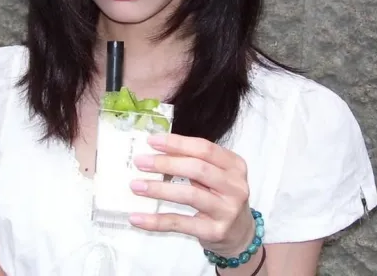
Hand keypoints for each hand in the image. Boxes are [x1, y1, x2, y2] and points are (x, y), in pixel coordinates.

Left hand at [128, 133, 254, 256]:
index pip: (204, 148)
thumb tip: (157, 150)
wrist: (241, 234)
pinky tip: (137, 218)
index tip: (152, 141)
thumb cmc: (221, 196)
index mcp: (234, 165)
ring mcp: (227, 210)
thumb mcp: (216, 175)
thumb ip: (194, 161)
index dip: (177, 143)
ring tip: (136, 186)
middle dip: (165, 163)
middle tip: (140, 162)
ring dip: (159, 189)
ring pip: (189, 194)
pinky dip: (156, 221)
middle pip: (197, 168)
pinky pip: (180, 223)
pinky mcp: (215, 232)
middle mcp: (235, 186)